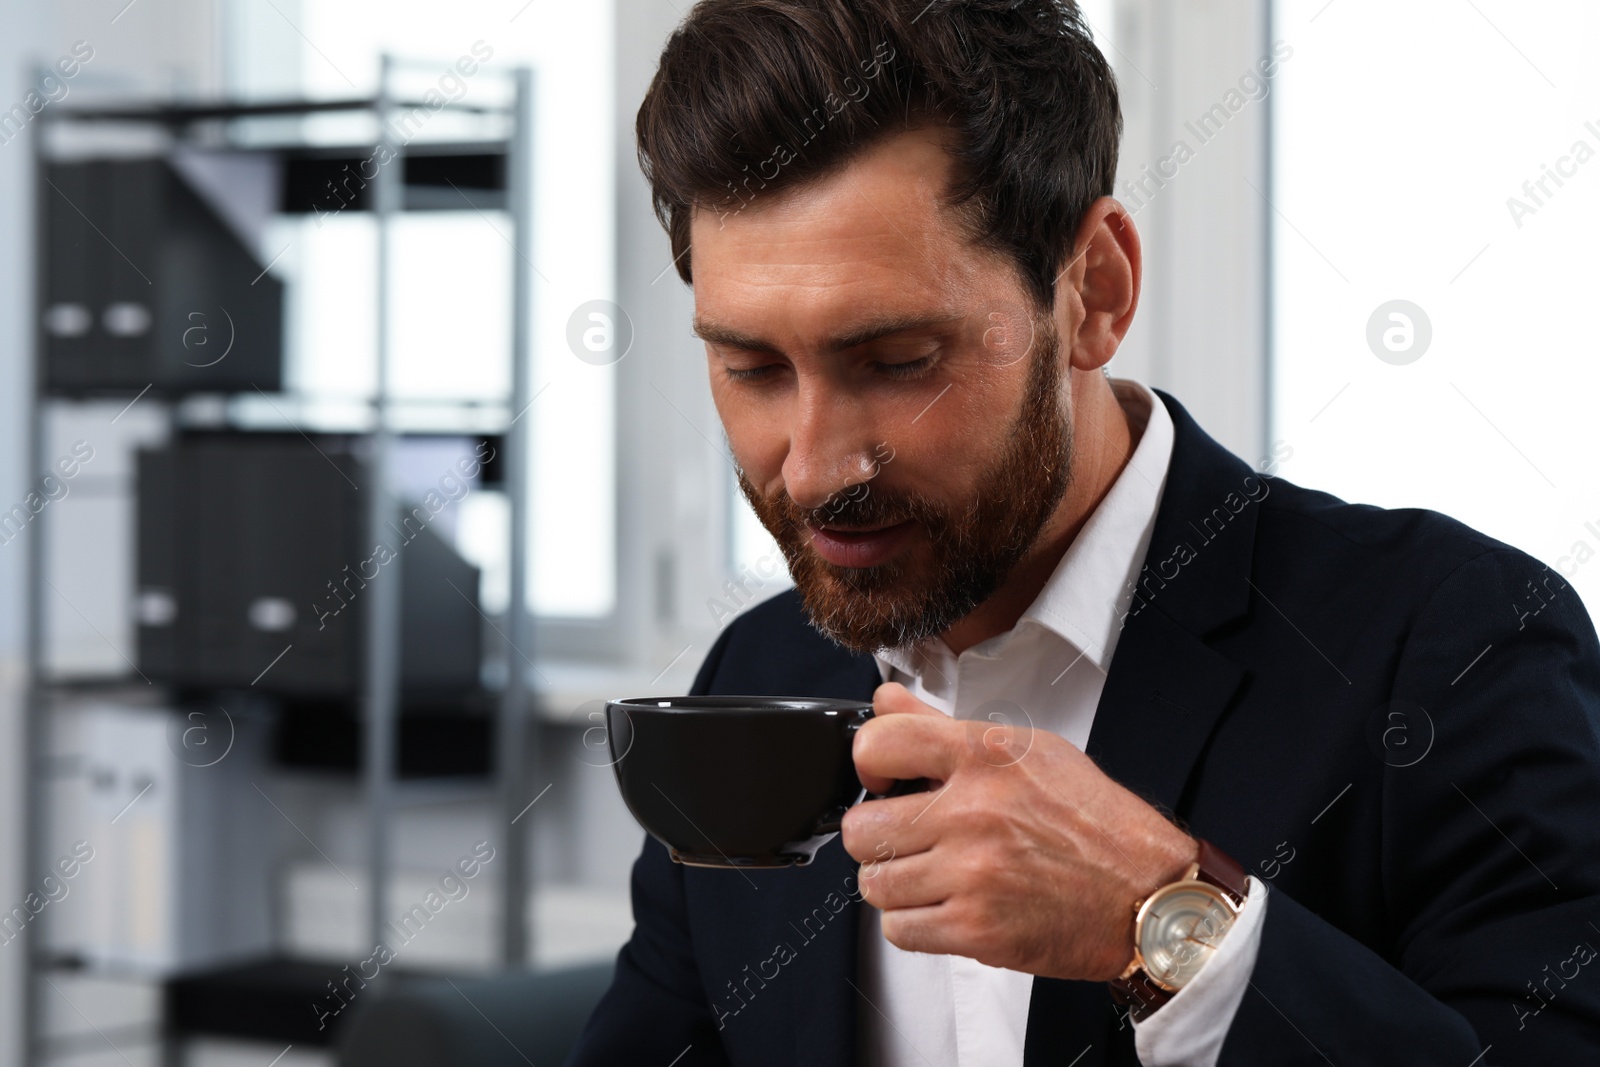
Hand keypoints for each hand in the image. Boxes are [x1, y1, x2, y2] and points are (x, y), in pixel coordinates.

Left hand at [840, 681, 1198, 979]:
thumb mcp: (1030, 750)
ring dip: (894, 882)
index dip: (869, 762)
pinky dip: (913, 923)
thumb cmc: (1096, 822)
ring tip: (930, 875)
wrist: (1149, 894)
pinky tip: (943, 906)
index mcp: (986, 757)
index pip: (879, 743)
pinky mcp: (976, 931)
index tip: (883, 779)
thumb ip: (944, 727)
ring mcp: (972, 875)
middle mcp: (974, 813)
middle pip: (863, 827)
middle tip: (906, 838)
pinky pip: (899, 930)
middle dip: (877, 834)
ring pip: (874, 883)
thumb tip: (886, 701)